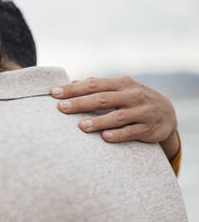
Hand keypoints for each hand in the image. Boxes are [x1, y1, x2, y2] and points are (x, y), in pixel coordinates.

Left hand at [50, 76, 179, 159]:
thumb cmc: (132, 100)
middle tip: (61, 108)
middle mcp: (132, 95)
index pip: (93, 85)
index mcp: (121, 84)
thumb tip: (70, 83)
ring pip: (117, 116)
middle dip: (80, 103)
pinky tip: (105, 138)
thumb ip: (95, 87)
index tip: (54, 93)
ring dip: (99, 121)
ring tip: (81, 126)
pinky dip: (119, 135)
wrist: (167, 113)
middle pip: (102, 99)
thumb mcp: (118, 90)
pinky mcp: (149, 128)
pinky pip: (132, 132)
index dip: (73, 89)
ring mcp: (141, 111)